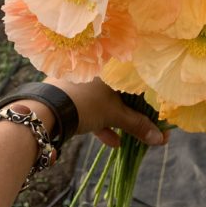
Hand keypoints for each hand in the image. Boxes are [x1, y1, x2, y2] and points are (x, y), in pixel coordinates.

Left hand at [44, 77, 167, 147]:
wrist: (44, 111)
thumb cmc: (85, 103)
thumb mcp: (115, 114)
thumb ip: (138, 125)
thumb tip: (161, 139)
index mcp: (109, 65)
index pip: (133, 76)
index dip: (146, 94)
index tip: (156, 108)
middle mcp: (95, 68)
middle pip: (119, 90)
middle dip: (131, 110)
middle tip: (143, 123)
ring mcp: (80, 81)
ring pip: (104, 100)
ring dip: (116, 118)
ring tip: (128, 136)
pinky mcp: (69, 95)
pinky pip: (91, 107)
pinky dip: (101, 122)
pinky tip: (112, 141)